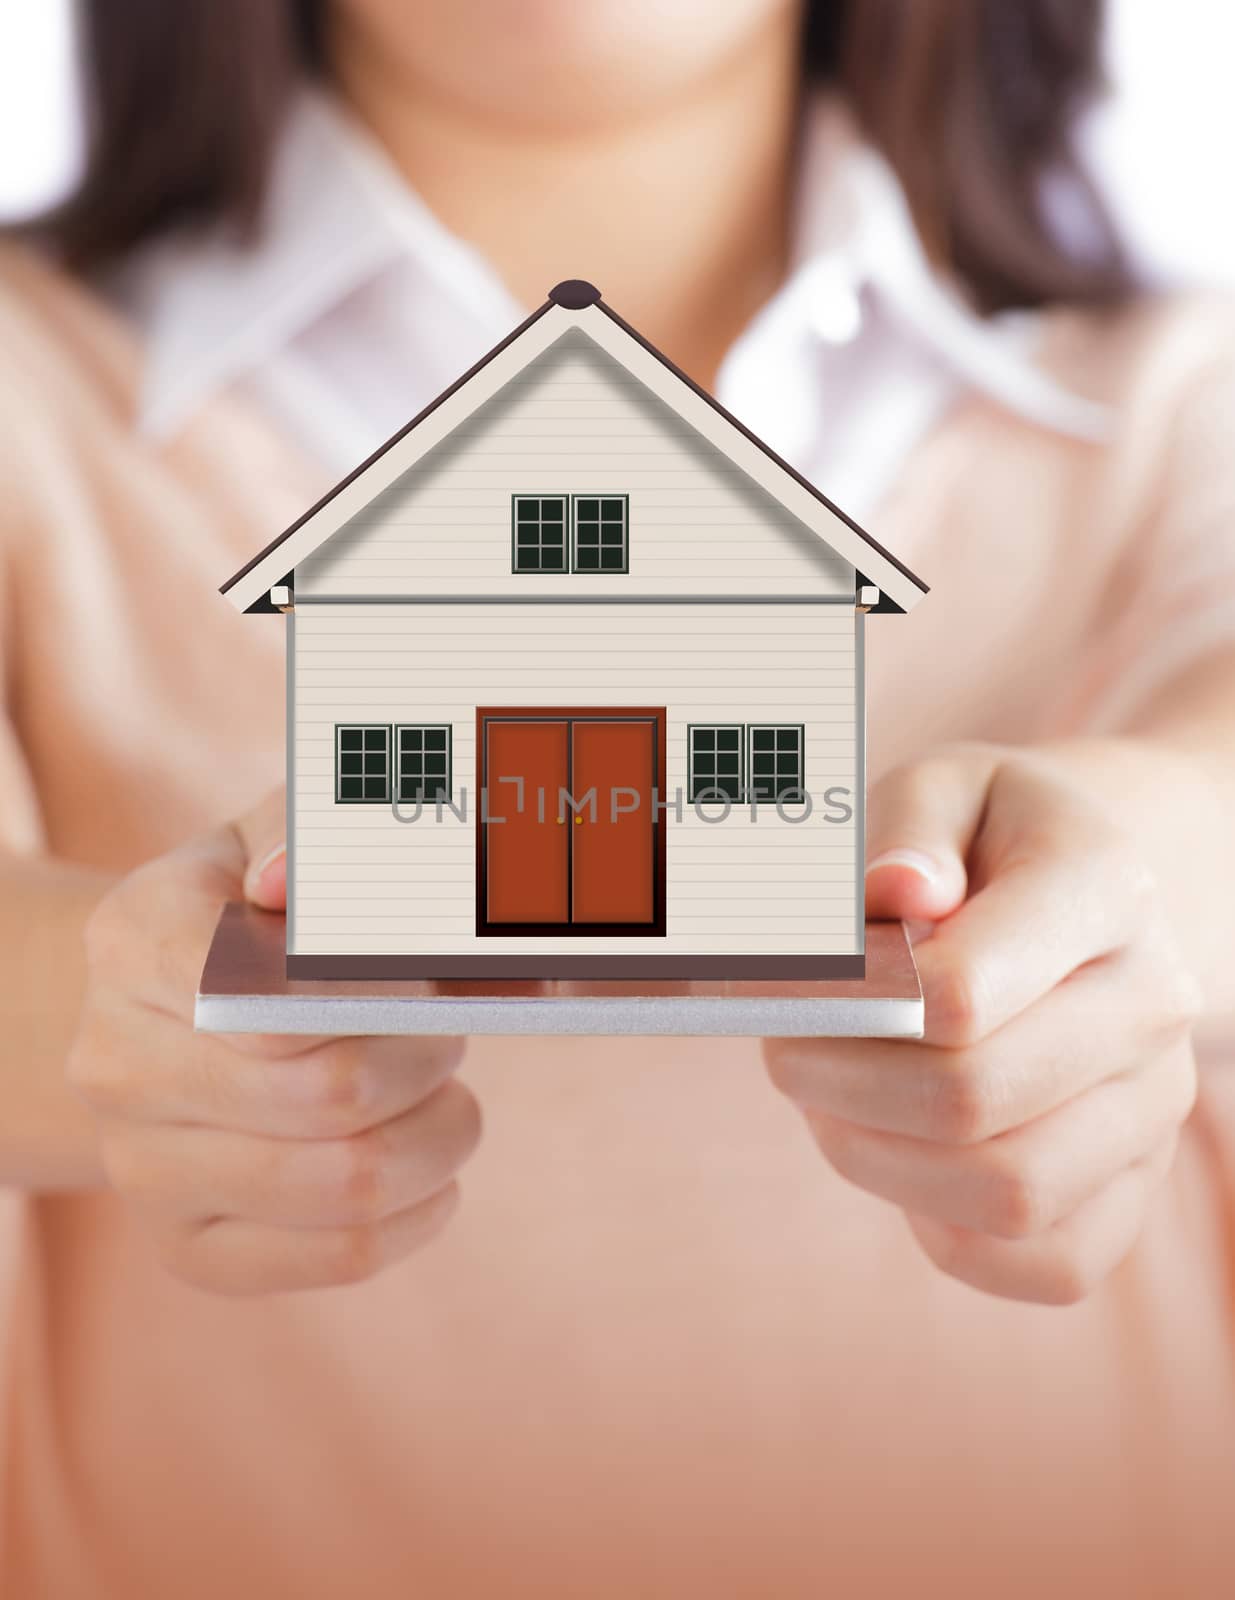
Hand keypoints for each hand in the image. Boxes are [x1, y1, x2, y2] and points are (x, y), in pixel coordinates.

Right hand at [67, 789, 479, 1294]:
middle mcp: (114, 1063)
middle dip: (427, 1057)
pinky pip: (339, 1256)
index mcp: (133, 941)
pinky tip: (430, 1167)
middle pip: (329, 1095)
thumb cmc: (260, 909)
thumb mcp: (281, 836)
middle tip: (447, 1027)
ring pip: (346, 1185)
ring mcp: (141, 1169)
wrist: (174, 1009)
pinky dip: (419, 1212)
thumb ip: (305, 836)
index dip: (378, 988)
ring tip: (446, 1094)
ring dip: (437, 1136)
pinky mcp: (189, 1247)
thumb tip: (285, 879)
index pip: (268, 993)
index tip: (420, 971)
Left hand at [764, 744, 1201, 1304]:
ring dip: (877, 1159)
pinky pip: (1047, 1264)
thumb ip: (908, 827)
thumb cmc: (985, 841)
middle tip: (784, 1050)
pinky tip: (905, 1155)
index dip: (853, 1008)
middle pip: (973, 1099)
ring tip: (833, 1101)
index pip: (967, 990)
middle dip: (840, 1086)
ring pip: (1009, 1194)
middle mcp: (1152, 1003)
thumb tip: (897, 895)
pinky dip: (947, 1229)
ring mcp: (1153, 1105)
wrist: (1084, 891)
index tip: (793, 990)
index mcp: (1104, 887)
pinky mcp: (1134, 1186)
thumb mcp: (942, 788)